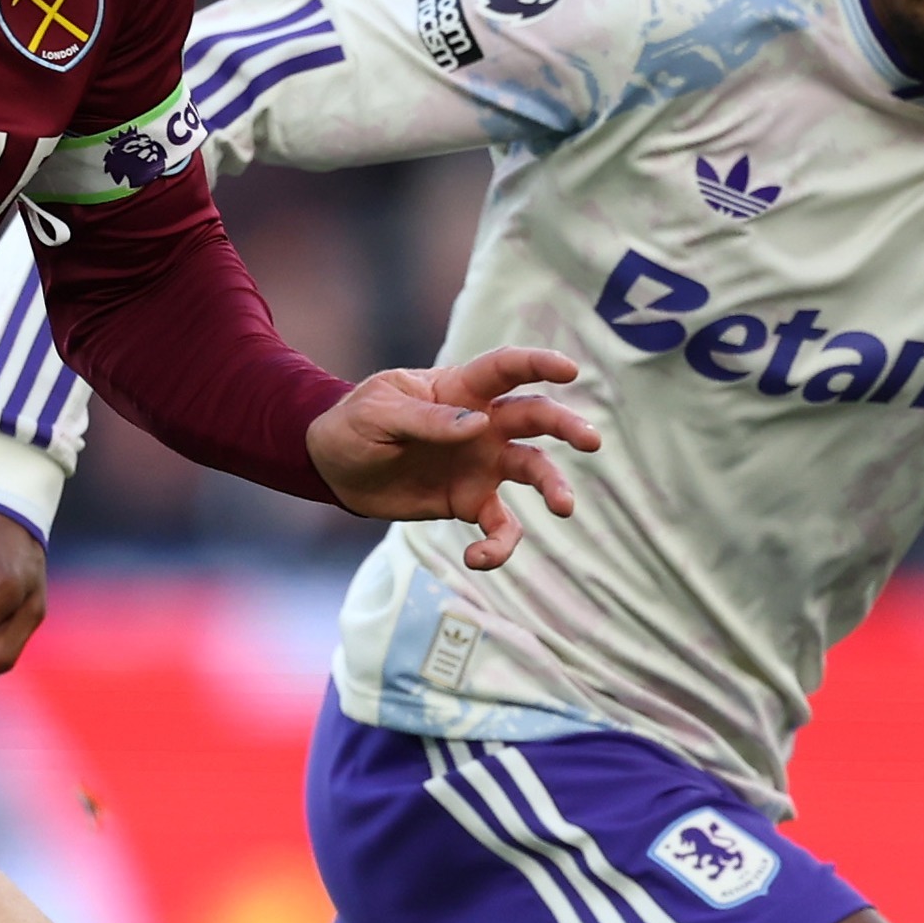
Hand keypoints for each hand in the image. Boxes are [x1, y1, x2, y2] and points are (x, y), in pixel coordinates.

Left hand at [307, 346, 598, 570]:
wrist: (332, 469)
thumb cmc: (354, 425)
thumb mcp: (379, 413)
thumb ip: (426, 418)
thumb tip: (478, 424)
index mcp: (459, 389)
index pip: (505, 369)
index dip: (538, 365)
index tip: (569, 370)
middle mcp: (482, 424)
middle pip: (535, 418)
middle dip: (566, 426)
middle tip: (591, 441)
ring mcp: (481, 463)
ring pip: (533, 470)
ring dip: (554, 485)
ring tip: (565, 506)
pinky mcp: (470, 502)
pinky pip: (499, 526)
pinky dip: (498, 545)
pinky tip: (478, 558)